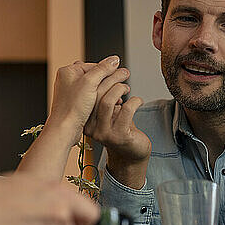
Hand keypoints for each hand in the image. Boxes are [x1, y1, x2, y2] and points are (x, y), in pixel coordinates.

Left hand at [45, 56, 120, 145]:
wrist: (64, 129)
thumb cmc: (72, 107)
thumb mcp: (90, 82)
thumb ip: (103, 69)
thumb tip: (114, 59)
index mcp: (68, 71)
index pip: (94, 65)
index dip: (108, 70)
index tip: (120, 73)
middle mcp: (68, 80)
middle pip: (94, 76)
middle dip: (108, 82)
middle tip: (121, 85)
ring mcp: (71, 93)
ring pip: (93, 87)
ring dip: (106, 91)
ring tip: (118, 97)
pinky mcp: (75, 104)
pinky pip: (91, 98)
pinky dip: (100, 100)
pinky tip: (109, 104)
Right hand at [83, 68, 150, 188]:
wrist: (132, 154)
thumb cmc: (121, 129)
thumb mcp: (110, 113)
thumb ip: (106, 98)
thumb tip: (109, 75)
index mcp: (86, 121)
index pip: (87, 94)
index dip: (99, 79)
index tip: (109, 69)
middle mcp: (91, 128)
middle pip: (95, 96)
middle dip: (110, 80)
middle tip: (122, 73)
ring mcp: (105, 133)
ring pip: (107, 101)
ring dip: (119, 89)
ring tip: (127, 88)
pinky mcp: (120, 136)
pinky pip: (126, 110)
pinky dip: (134, 101)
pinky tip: (138, 100)